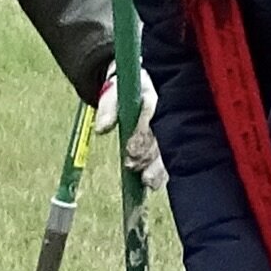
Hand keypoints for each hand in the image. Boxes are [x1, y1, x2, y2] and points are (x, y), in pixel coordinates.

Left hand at [92, 69, 163, 187]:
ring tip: (146, 180)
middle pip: (160, 136)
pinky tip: (154, 184)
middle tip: (133, 165)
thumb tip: (102, 128)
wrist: (134, 85)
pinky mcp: (167, 144)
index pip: (151, 113)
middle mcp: (165, 113)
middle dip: (147, 154)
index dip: (142, 133)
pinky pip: (167, 160)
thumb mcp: (113, 94)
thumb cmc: (124, 90)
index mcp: (153, 96)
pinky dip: (161, 174)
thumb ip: (108, 110)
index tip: (130, 149)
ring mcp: (168, 129)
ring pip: (166, 151)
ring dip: (156, 167)